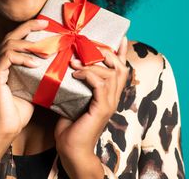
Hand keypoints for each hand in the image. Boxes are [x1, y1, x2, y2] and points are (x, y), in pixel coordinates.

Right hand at [0, 19, 48, 167]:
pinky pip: (6, 58)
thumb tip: (58, 61)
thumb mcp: (34, 86)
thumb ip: (40, 72)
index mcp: (5, 62)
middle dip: (29, 27)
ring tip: (45, 49)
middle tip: (45, 23)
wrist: (7, 128)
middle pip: (11, 35)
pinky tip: (36, 63)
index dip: (29, 28)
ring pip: (8, 44)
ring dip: (28, 44)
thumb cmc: (20, 110)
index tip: (46, 23)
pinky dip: (22, 58)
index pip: (16, 38)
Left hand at [54, 36, 128, 177]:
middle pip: (120, 67)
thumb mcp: (74, 99)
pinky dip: (88, 75)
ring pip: (111, 73)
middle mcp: (113, 97)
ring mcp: (109, 103)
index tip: (119, 38)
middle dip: (105, 53)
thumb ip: (77, 84)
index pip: (121, 69)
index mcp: (109, 94)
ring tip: (74, 62)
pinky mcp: (102, 108)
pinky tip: (75, 74)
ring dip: (91, 63)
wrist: (72, 149)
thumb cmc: (70, 125)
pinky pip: (100, 84)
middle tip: (88, 48)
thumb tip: (67, 66)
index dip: (121, 53)